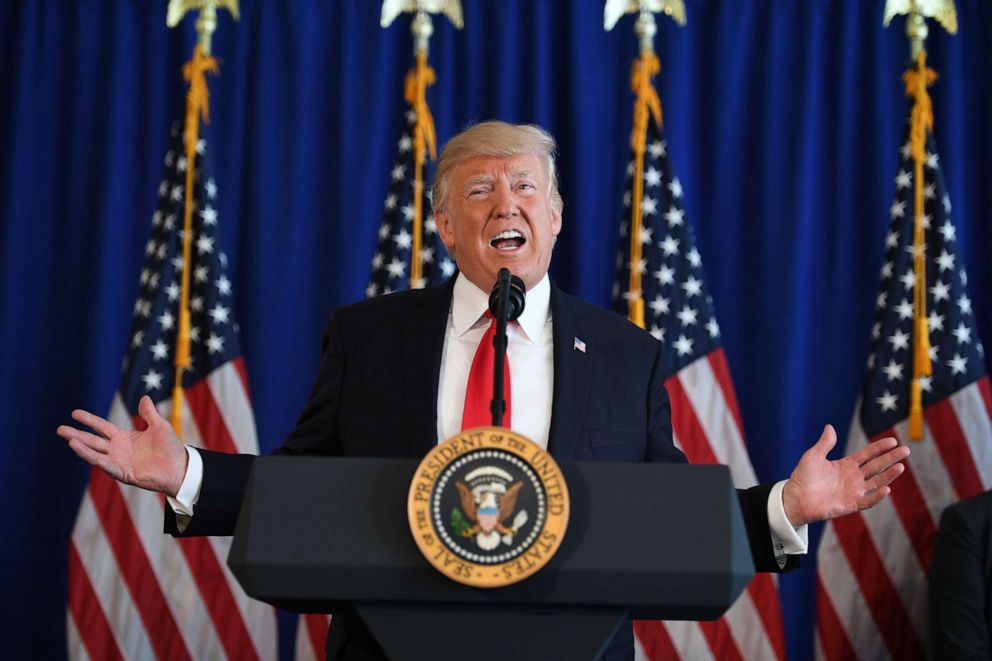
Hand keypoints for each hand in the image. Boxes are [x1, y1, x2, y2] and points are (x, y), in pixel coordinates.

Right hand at [57, 395, 187, 496]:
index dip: (89, 420)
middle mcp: (118, 449)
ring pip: (95, 453)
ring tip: (68, 439)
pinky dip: (95, 458)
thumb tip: (143, 398)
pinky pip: (106, 465)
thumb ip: (149, 414)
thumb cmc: (171, 448)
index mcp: (124, 437)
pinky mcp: (123, 472)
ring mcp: (119, 461)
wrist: (179, 468)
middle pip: (93, 440)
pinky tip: (84, 452)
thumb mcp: (159, 426)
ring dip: (82, 447)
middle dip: (77, 434)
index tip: (74, 413)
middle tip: (60, 429)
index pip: (102, 427)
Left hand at [782, 424, 909, 526]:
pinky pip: (867, 501)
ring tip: (900, 466)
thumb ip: (825, 443)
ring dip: (888, 475)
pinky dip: (877, 496)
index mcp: (846, 465)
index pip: (868, 455)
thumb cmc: (803, 477)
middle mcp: (853, 478)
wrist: (794, 498)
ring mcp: (853, 491)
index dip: (880, 448)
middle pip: (876, 466)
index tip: (893, 441)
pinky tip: (886, 489)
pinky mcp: (850, 504)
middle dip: (891, 458)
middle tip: (906, 450)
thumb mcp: (813, 456)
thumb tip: (830, 427)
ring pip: (876, 482)